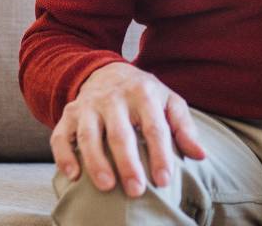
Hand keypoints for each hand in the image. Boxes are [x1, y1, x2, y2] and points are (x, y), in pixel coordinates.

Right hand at [50, 62, 208, 198]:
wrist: (107, 71)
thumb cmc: (144, 95)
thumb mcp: (169, 101)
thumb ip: (184, 127)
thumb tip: (200, 155)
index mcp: (143, 93)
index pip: (153, 127)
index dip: (160, 155)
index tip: (164, 180)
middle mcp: (113, 98)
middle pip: (120, 133)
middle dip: (128, 163)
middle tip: (137, 190)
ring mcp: (88, 106)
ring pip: (90, 136)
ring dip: (97, 162)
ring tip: (107, 187)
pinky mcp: (68, 114)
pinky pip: (61, 136)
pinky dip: (64, 156)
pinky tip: (73, 176)